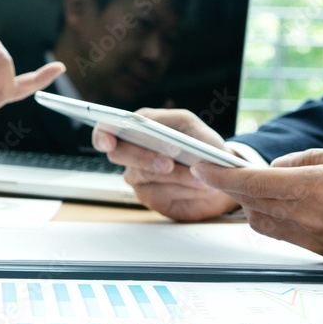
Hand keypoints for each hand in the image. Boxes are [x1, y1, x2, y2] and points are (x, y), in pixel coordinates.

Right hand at [91, 108, 239, 220]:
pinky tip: (199, 188)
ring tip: (201, 179)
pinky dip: (183, 190)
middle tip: (168, 163)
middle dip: (143, 157)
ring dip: (176, 176)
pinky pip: (160, 194)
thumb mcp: (200, 132)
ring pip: (145, 175)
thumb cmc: (204, 148)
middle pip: (119, 153)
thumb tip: (171, 141)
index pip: (107, 128)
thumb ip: (186, 131)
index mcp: (140, 126)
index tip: (108, 142)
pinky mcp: (149, 197)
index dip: (103, 134)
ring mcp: (138, 175)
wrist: (219, 176)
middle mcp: (133, 150)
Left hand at [191, 143, 322, 283]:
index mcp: (318, 187)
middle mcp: (308, 216)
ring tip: (252, 184)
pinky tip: (276, 203)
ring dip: (248, 203)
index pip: (253, 182)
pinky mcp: (316, 251)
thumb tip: (282, 164)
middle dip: (230, 186)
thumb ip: (315, 157)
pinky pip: (278, 233)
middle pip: (248, 203)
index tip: (199, 166)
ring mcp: (311, 238)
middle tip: (219, 169)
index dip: (220, 175)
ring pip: (259, 220)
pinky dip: (267, 216)